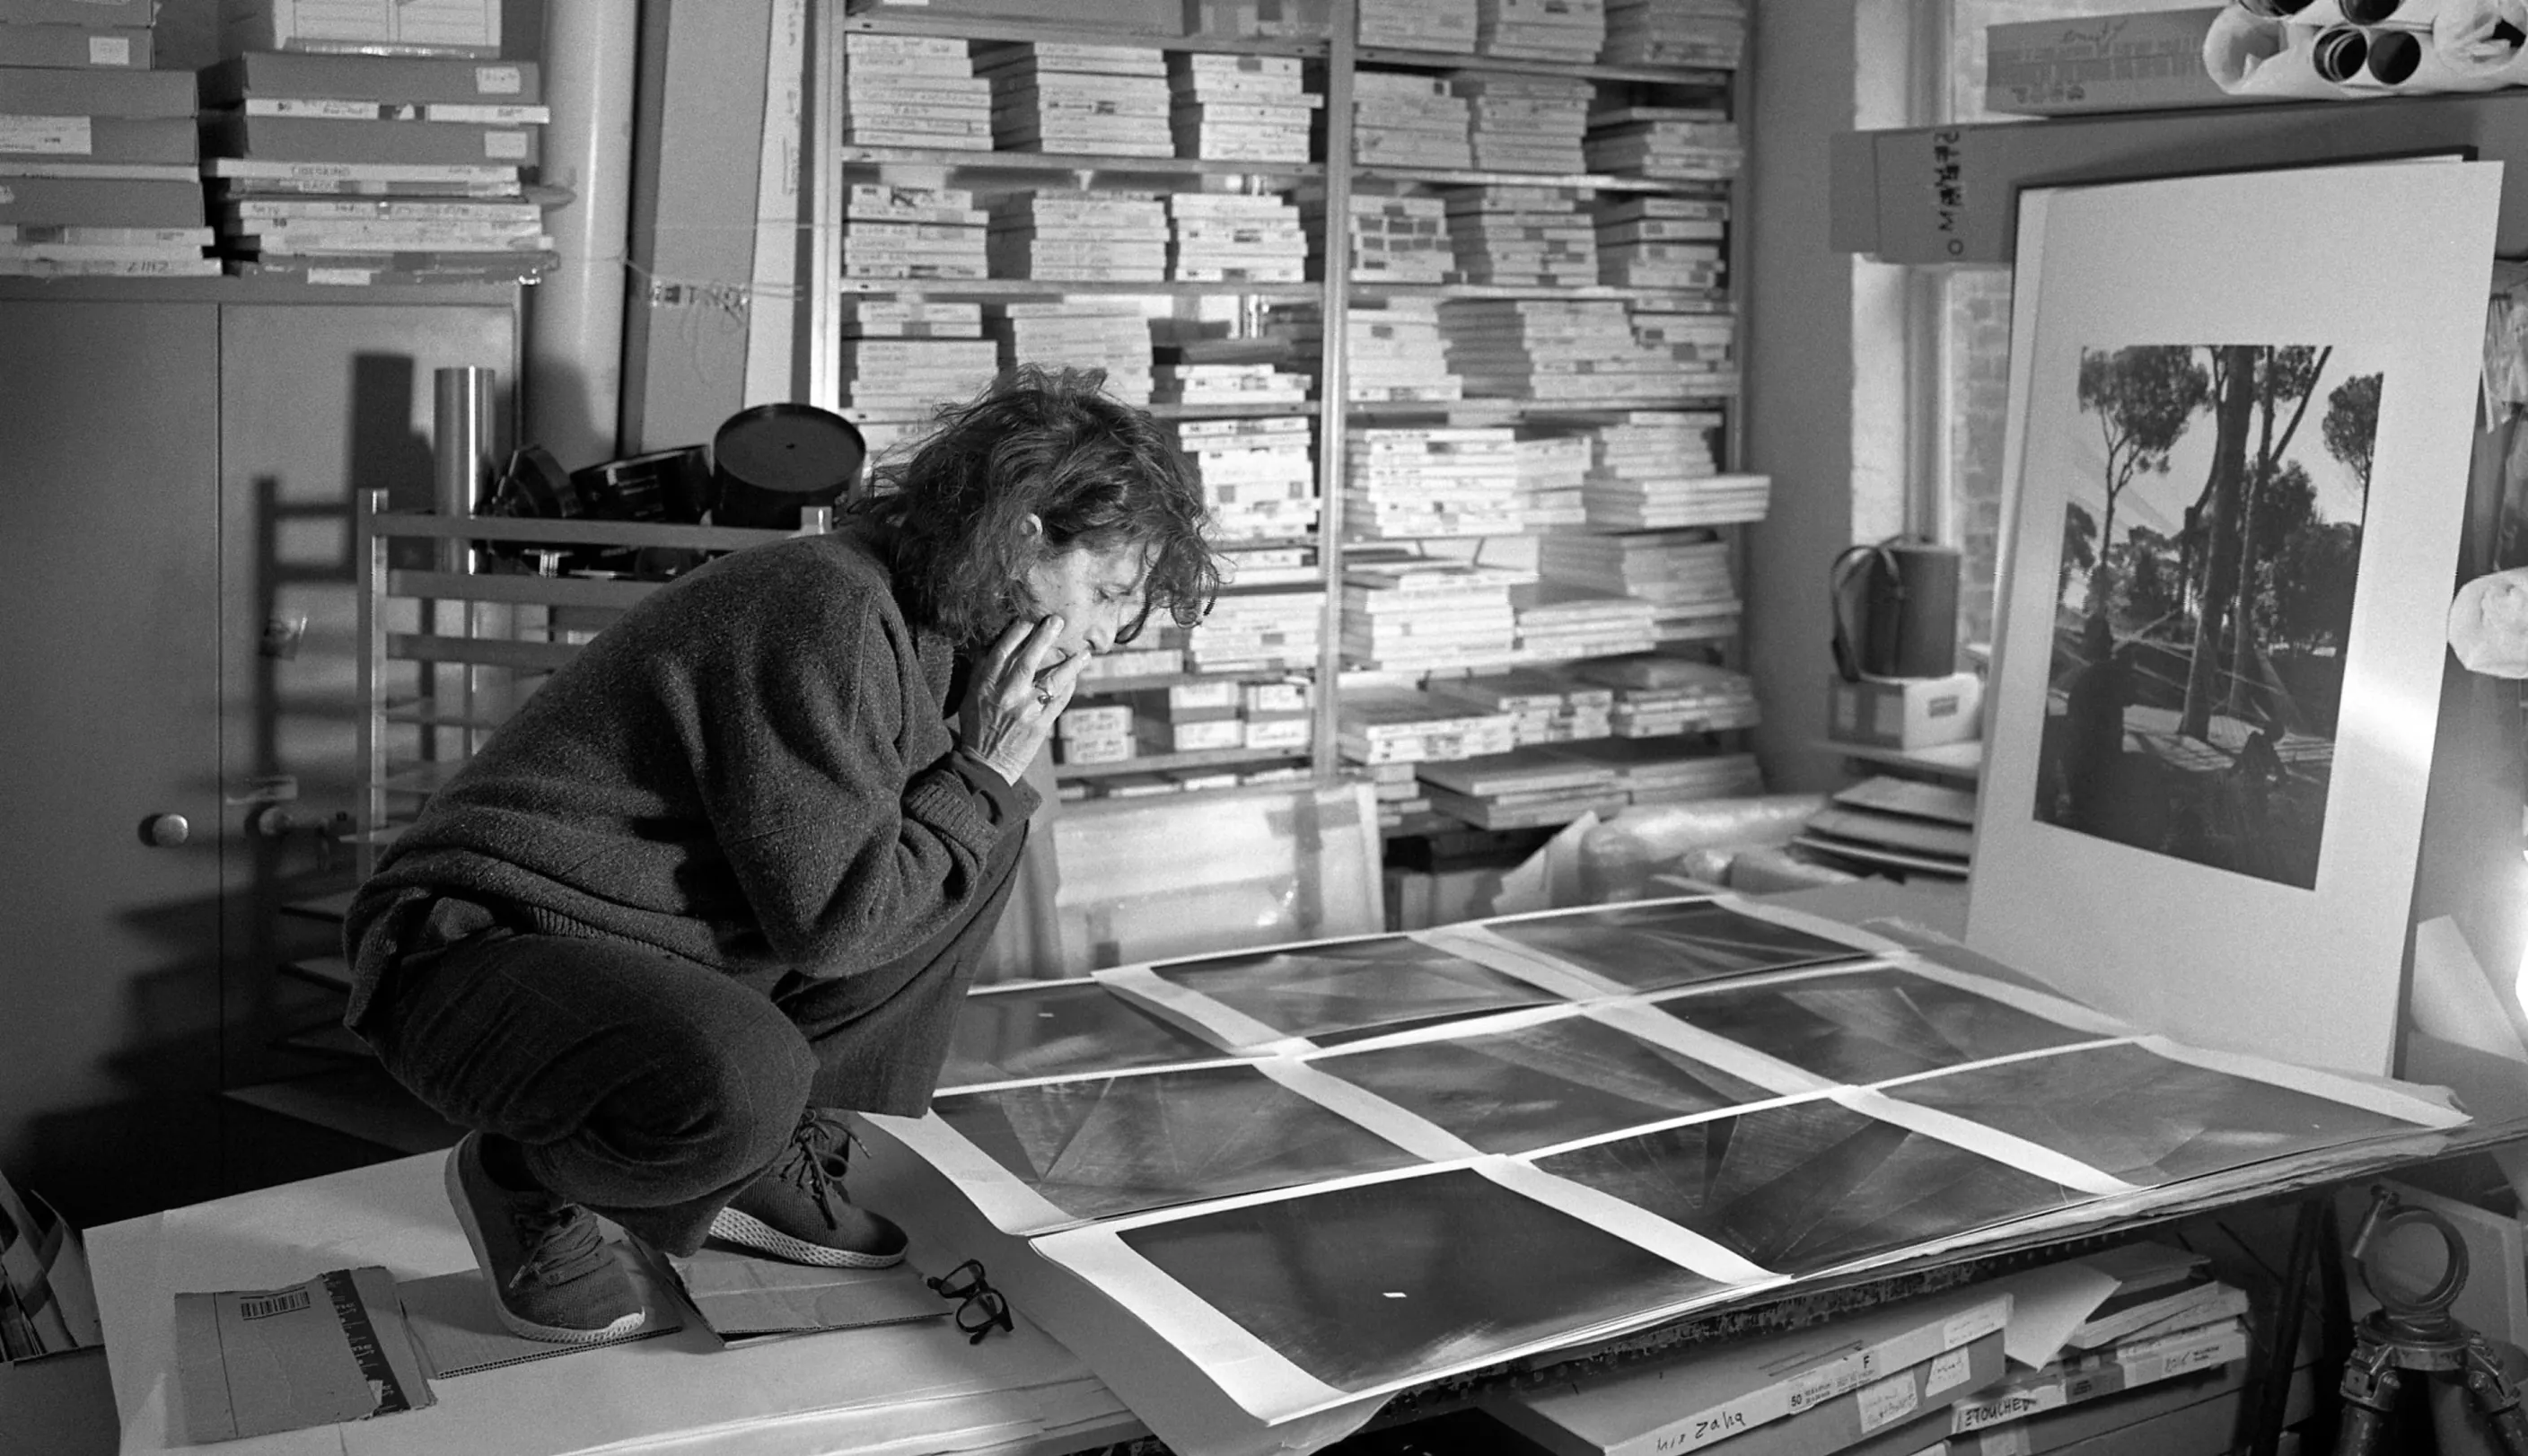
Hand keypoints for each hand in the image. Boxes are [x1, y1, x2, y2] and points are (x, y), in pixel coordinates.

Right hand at [959, 614, 1089, 783]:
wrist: (985, 766)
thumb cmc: (976, 728)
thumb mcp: (971, 697)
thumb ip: (982, 671)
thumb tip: (992, 643)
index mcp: (985, 687)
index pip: (1001, 653)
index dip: (1016, 634)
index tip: (1029, 620)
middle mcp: (1005, 696)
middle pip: (1027, 661)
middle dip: (1043, 638)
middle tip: (1057, 620)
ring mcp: (1025, 711)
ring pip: (1051, 681)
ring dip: (1070, 665)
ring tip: (1084, 652)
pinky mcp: (1040, 726)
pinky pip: (1059, 701)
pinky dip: (1069, 687)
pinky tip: (1077, 676)